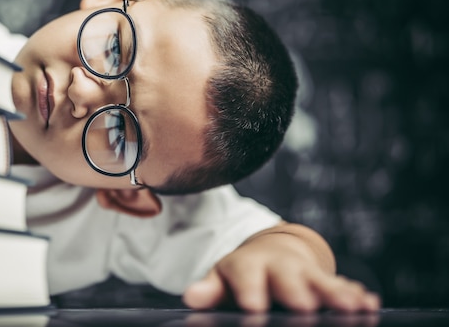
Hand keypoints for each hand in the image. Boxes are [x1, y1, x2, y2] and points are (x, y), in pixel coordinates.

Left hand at [182, 224, 380, 312]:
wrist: (271, 251)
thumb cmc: (244, 275)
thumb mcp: (224, 279)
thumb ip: (211, 290)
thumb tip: (191, 297)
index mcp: (249, 265)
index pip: (247, 277)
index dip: (251, 291)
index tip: (254, 307)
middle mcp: (278, 265)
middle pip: (288, 277)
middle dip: (297, 292)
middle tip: (304, 307)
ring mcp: (304, 271)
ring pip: (320, 280)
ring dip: (335, 292)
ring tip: (350, 306)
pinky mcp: (326, 279)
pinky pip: (342, 285)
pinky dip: (355, 294)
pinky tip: (368, 304)